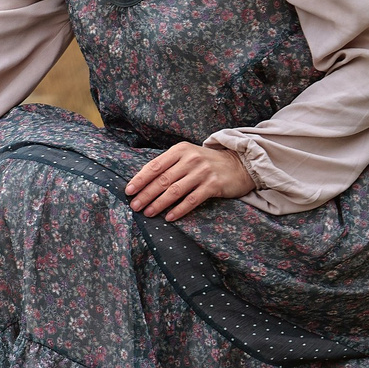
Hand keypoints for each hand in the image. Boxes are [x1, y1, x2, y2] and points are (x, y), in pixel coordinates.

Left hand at [125, 141, 254, 221]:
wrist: (240, 164)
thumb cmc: (206, 162)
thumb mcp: (187, 156)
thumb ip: (168, 165)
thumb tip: (142, 181)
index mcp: (180, 150)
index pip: (154, 166)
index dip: (140, 179)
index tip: (128, 191)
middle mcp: (190, 159)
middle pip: (162, 180)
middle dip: (146, 194)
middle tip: (134, 206)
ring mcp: (202, 172)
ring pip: (174, 191)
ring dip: (158, 204)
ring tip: (147, 213)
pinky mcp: (213, 185)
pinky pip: (191, 200)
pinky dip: (178, 210)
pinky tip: (168, 217)